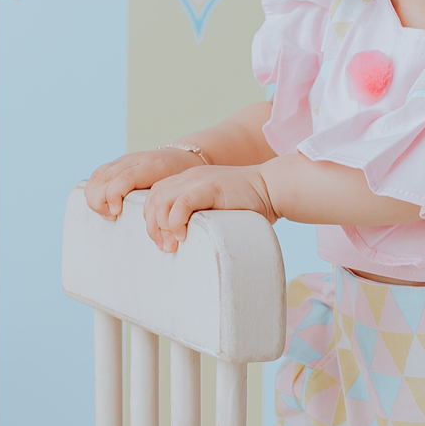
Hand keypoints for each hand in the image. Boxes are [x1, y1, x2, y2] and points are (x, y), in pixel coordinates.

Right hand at [86, 149, 202, 220]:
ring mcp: (124, 160)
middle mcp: (136, 159)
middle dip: (100, 200)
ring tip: (107, 213)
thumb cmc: (185, 179)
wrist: (183, 157)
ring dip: (95, 197)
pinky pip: (97, 174)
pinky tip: (101, 205)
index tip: (116, 212)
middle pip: (106, 177)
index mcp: (154, 165)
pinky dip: (93, 190)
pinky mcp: (117, 163)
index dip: (114, 195)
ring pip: (98, 175)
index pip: (126, 177)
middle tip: (112, 216)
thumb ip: (174, 203)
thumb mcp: (184, 189)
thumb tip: (171, 232)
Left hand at [143, 165, 276, 251]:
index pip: (154, 196)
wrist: (272, 187)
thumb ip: (198, 217)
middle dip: (153, 226)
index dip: (151, 221)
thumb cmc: (249, 205)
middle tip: (166, 248)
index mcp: (188, 180)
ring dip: (162, 225)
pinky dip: (176, 220)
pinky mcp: (210, 188)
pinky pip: (182, 202)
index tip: (163, 243)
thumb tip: (182, 242)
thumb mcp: (215, 209)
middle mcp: (189, 177)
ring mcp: (198, 181)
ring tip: (174, 243)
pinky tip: (184, 234)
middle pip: (153, 198)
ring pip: (161, 199)